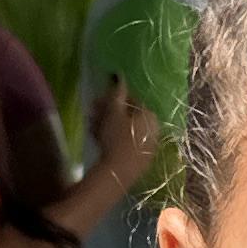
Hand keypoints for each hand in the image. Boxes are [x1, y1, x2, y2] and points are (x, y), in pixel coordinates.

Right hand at [86, 77, 159, 193]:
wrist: (118, 172)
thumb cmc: (116, 137)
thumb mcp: (113, 112)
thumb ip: (116, 93)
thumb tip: (118, 75)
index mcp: (150, 116)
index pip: (131, 101)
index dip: (112, 100)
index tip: (97, 102)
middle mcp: (154, 130)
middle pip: (128, 117)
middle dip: (108, 113)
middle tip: (92, 113)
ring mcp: (148, 146)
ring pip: (125, 130)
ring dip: (107, 125)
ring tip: (92, 127)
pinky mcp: (140, 160)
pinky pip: (126, 143)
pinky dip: (113, 139)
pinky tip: (98, 139)